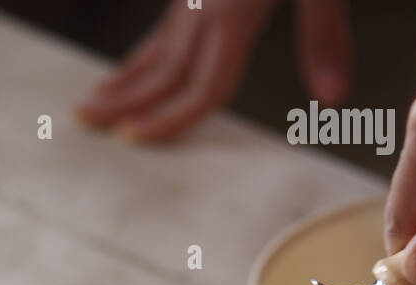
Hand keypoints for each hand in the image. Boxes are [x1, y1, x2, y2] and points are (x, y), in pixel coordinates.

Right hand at [74, 0, 351, 142]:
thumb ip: (323, 35)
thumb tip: (333, 98)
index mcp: (236, 11)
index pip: (201, 84)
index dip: (169, 118)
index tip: (134, 140)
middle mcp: (207, 3)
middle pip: (162, 68)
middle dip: (122, 100)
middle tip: (83, 122)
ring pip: (155, 46)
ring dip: (122, 79)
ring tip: (91, 102)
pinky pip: (164, 27)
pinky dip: (143, 53)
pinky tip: (133, 65)